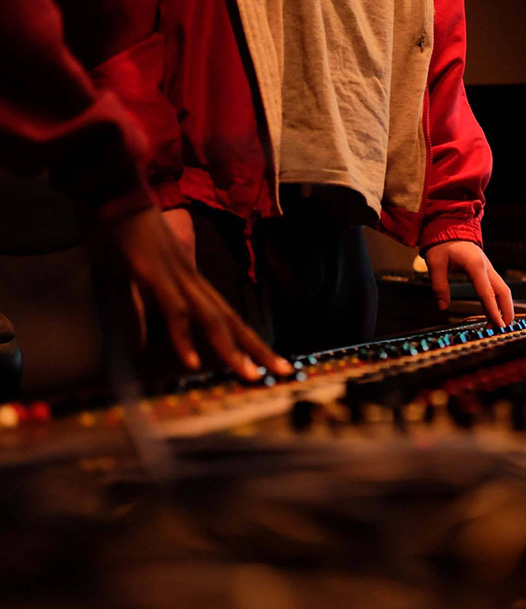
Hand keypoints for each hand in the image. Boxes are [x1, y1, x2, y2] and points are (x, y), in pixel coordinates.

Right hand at [99, 207, 291, 380]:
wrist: (121, 196)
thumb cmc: (132, 237)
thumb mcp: (138, 282)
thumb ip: (144, 313)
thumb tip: (143, 344)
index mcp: (195, 287)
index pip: (231, 320)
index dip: (252, 344)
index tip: (274, 365)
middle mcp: (195, 284)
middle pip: (233, 323)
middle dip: (260, 351)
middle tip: (286, 373)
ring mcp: (179, 279)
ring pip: (213, 320)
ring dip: (231, 351)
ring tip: (249, 376)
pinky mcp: (157, 275)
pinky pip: (175, 311)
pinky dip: (184, 337)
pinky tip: (192, 362)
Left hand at [425, 241, 513, 327]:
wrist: (450, 228)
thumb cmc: (442, 244)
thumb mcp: (435, 263)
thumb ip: (439, 285)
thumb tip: (442, 307)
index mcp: (476, 265)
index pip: (487, 292)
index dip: (493, 310)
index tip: (498, 324)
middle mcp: (487, 268)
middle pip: (503, 292)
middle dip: (507, 311)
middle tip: (503, 329)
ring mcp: (489, 269)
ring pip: (504, 290)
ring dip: (505, 307)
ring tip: (499, 324)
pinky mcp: (487, 271)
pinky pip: (497, 288)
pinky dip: (499, 301)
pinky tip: (495, 312)